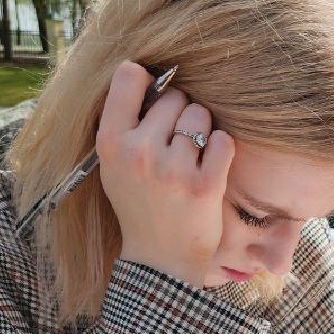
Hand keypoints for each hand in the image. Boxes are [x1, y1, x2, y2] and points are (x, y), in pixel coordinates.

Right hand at [98, 61, 234, 288]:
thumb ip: (124, 123)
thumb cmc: (139, 204)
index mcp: (111, 142)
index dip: (147, 81)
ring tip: (192, 158)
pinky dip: (221, 150)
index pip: (129, 75)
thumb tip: (145, 73)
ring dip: (202, 131)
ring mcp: (173, 169)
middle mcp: (140, 152)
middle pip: (174, 96)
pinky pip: (222, 140)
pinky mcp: (205, 185)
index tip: (154, 97)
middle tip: (176, 144)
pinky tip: (210, 167)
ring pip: (200, 115)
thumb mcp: (114, 165)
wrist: (160, 260)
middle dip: (180, 113)